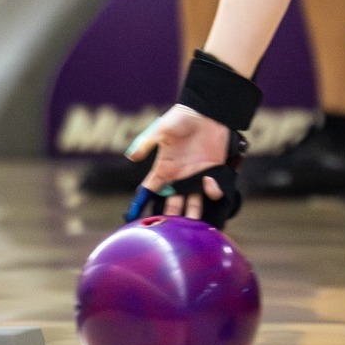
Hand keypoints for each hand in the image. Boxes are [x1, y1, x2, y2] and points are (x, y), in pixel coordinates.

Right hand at [126, 104, 231, 219]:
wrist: (207, 111)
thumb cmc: (182, 118)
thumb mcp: (161, 129)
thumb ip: (147, 143)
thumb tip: (131, 157)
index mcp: (164, 168)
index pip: (150, 190)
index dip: (143, 204)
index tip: (135, 220)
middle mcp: (179, 177)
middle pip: (172, 204)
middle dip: (171, 218)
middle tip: (169, 233)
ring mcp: (196, 176)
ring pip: (193, 202)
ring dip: (192, 215)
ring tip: (190, 227)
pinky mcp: (213, 172)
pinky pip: (212, 189)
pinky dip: (212, 191)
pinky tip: (208, 186)